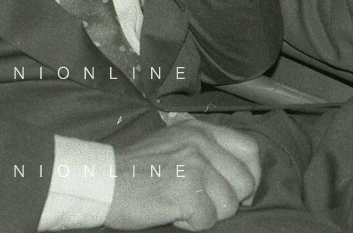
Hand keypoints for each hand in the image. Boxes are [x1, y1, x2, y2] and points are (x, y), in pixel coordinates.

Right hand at [105, 122, 260, 230]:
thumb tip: (241, 175)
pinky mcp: (186, 192)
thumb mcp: (174, 142)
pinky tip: (171, 213)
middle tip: (204, 205)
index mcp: (201, 130)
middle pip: (245, 182)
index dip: (251, 175)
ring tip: (181, 206)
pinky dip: (190, 224)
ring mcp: (195, 166)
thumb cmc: (136, 168)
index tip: (240, 192)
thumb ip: (205, 149)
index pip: (250, 149)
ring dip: (207, 214)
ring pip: (228, 205)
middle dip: (229, 201)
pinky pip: (207, 220)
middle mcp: (201, 144)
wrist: (101, 180)